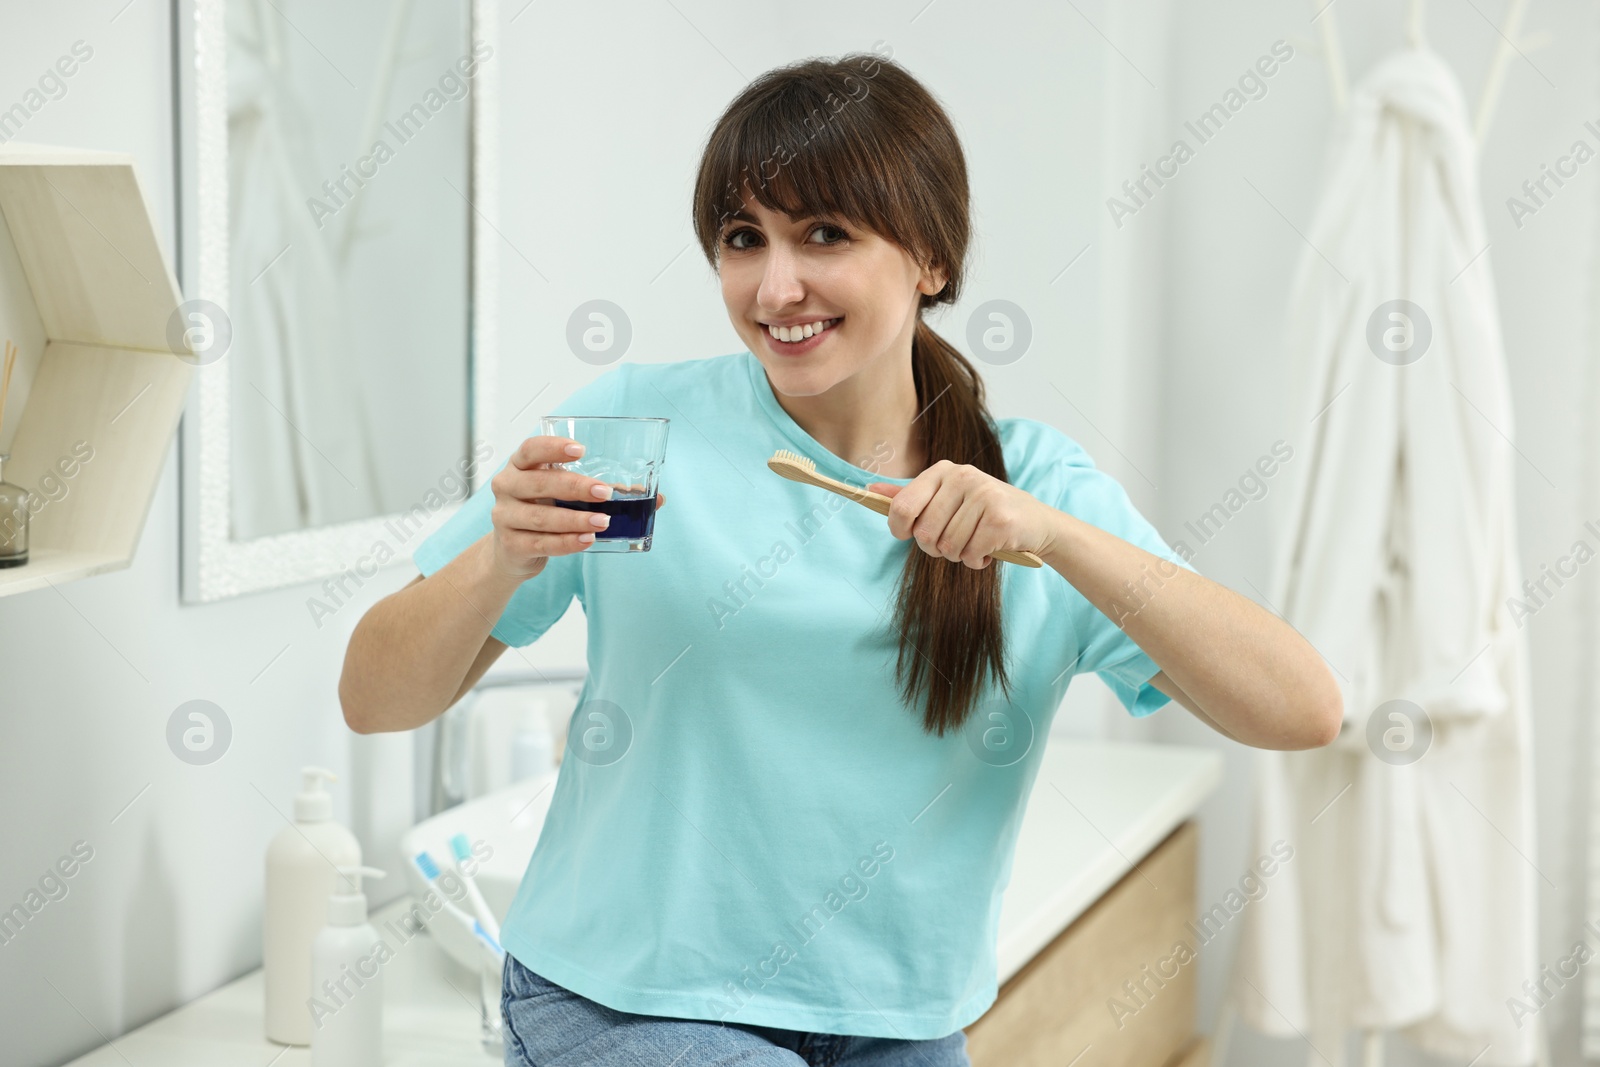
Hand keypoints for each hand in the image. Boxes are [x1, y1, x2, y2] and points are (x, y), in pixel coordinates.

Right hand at [489, 436, 666, 580]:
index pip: (530, 449)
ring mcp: (505, 516)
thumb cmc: (546, 512)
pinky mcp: (511, 544)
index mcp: (520, 466)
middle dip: (574, 487)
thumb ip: (605, 492)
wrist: (513, 552)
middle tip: (605, 492)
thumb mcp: (566, 496)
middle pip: (539, 483)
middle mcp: (507, 486)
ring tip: (603, 521)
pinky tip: (587, 540)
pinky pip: (540, 543)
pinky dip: (566, 542)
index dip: (552, 448)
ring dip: (575, 519)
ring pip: (541, 516)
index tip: (580, 450)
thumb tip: (657, 498)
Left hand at [867, 460, 1054, 569]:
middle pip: (925, 534)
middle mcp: (963, 477)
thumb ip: (910, 495)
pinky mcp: (1000, 519)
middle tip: (953, 542)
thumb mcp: (946, 497)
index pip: (902, 506)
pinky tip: (990, 549)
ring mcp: (984, 495)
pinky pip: (970, 555)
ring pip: (948, 547)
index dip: (899, 529)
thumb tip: (870, 490)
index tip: (908, 535)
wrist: (1036, 522)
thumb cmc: (984, 513)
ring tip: (975, 542)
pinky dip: (977, 561)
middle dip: (936, 548)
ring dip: (960, 556)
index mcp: (944, 470)